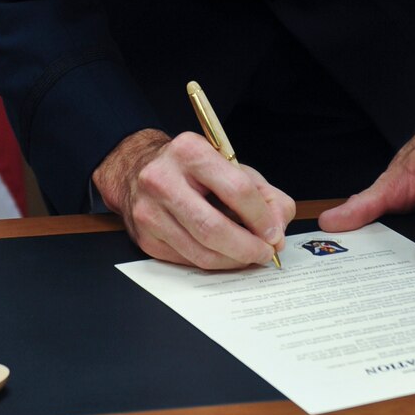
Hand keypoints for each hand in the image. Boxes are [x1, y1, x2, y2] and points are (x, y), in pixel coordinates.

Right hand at [92, 129, 294, 271]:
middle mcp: (162, 180)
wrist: (137, 170)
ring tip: (249, 255)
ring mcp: (149, 212)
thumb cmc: (192, 169)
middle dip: (248, 247)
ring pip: (201, 252)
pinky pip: (188, 261)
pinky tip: (223, 254)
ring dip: (233, 260)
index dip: (261, 217)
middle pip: (214, 228)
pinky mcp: (145, 238)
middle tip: (265, 253)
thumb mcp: (231, 167)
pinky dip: (213, 262)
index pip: (236, 189)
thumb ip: (265, 195)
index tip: (274, 233)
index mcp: (190, 151)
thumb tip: (277, 232)